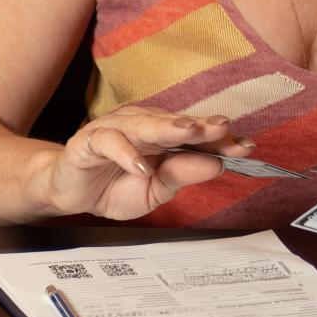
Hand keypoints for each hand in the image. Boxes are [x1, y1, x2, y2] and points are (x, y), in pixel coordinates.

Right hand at [24, 107, 250, 221]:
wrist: (70, 193)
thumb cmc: (113, 186)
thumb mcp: (155, 190)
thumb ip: (181, 175)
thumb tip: (215, 164)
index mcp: (162, 138)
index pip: (196, 136)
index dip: (220, 140)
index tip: (246, 147)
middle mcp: (141, 127)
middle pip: (174, 124)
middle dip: (199, 126)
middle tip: (222, 128)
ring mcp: (115, 130)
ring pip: (143, 125)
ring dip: (166, 128)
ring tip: (188, 132)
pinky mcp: (89, 141)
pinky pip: (109, 142)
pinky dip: (126, 153)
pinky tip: (141, 165)